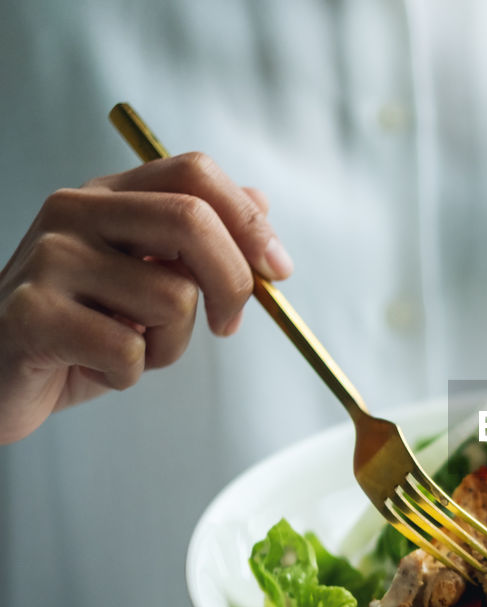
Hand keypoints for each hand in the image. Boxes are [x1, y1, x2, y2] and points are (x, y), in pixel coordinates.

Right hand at [0, 152, 292, 443]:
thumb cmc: (82, 328)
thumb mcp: (147, 276)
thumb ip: (198, 238)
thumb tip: (261, 202)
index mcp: (108, 196)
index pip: (196, 173)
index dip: (251, 222)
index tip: (277, 270)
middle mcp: (74, 213)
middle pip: (192, 221)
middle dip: (233, 282)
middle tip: (228, 325)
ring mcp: (49, 259)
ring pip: (171, 298)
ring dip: (170, 345)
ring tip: (129, 348)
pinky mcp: (32, 315)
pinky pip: (129, 351)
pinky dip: (130, 375)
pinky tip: (94, 368)